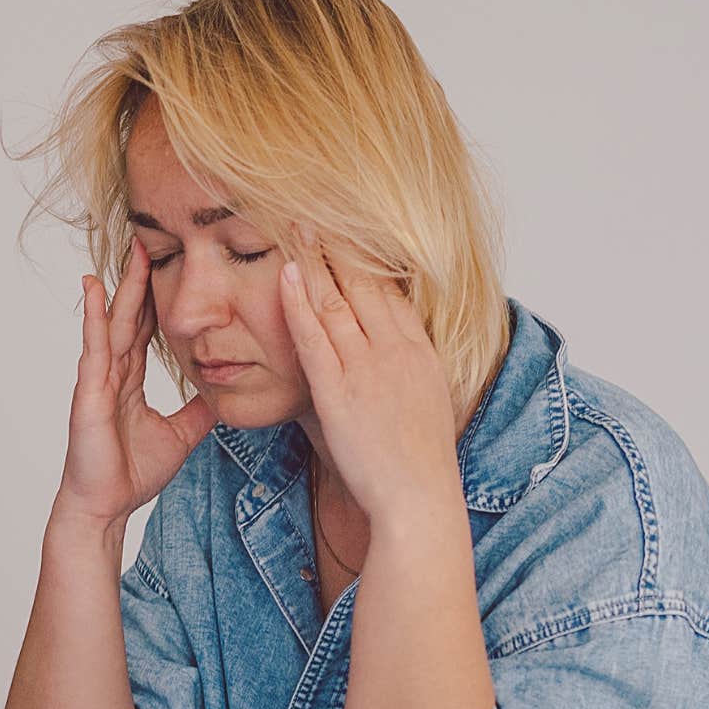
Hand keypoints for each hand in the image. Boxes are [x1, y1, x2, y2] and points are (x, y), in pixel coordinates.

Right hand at [54, 237, 216, 529]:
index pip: (146, 328)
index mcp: (131, 380)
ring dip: (122, 286)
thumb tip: (224, 392)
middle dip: (141, 279)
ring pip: (114, 322)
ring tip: (130, 250)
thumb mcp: (181, 434)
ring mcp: (99, 378)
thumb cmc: (130, 474)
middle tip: (150, 240)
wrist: (105, 506)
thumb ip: (199, 411)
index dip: (157, 297)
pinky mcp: (89, 390)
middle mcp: (113, 372)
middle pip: (130, 315)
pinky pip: (95, 345)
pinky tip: (96, 287)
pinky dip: (94, 315)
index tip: (170, 265)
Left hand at [278, 228, 462, 527]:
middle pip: (365, 283)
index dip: (367, 259)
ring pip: (337, 299)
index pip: (391, 291)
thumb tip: (383, 361)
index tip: (348, 232)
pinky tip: (287, 273)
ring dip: (315, 259)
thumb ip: (400, 374)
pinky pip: (314, 335)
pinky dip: (299, 301)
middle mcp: (396, 349)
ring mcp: (367, 367)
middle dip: (339, 245)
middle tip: (317, 210)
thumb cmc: (417, 463)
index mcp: (419, 351)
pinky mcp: (339, 389)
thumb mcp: (421, 404)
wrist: (419, 498)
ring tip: (296, 225)